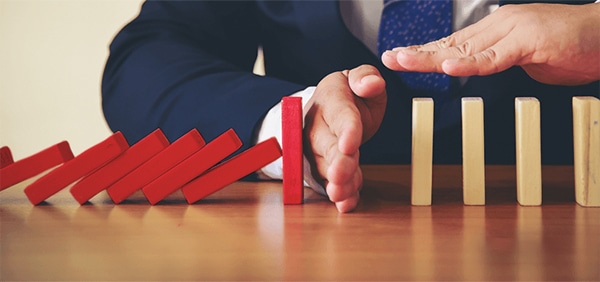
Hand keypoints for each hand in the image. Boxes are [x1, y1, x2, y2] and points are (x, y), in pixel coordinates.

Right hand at [304, 65, 386, 212]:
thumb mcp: (358, 79)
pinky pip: (330, 182)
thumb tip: (372, 83)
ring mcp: (317, 148)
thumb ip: (365, 77)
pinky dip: (340, 194)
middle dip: (335, 162)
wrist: (326, 110)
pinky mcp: (322, 167)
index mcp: (330, 98)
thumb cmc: (349, 95)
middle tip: (340, 175)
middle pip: (327, 145)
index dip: (346, 130)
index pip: (340, 115)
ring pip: (326, 167)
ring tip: (342, 194)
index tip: (351, 143)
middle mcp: (318, 125)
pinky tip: (347, 204)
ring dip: (337, 182)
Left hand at [381, 3, 599, 85]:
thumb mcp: (523, 58)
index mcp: (495, 31)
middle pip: (450, 44)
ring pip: (465, 48)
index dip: (423, 52)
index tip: (399, 58)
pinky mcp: (530, 42)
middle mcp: (499, 27)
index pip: (452, 43)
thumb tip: (475, 68)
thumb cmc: (569, 45)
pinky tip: (450, 67)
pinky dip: (471, 64)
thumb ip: (497, 61)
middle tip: (390, 59)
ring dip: (432, 56)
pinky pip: (495, 57)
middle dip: (417, 53)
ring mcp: (513, 32)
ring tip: (405, 60)